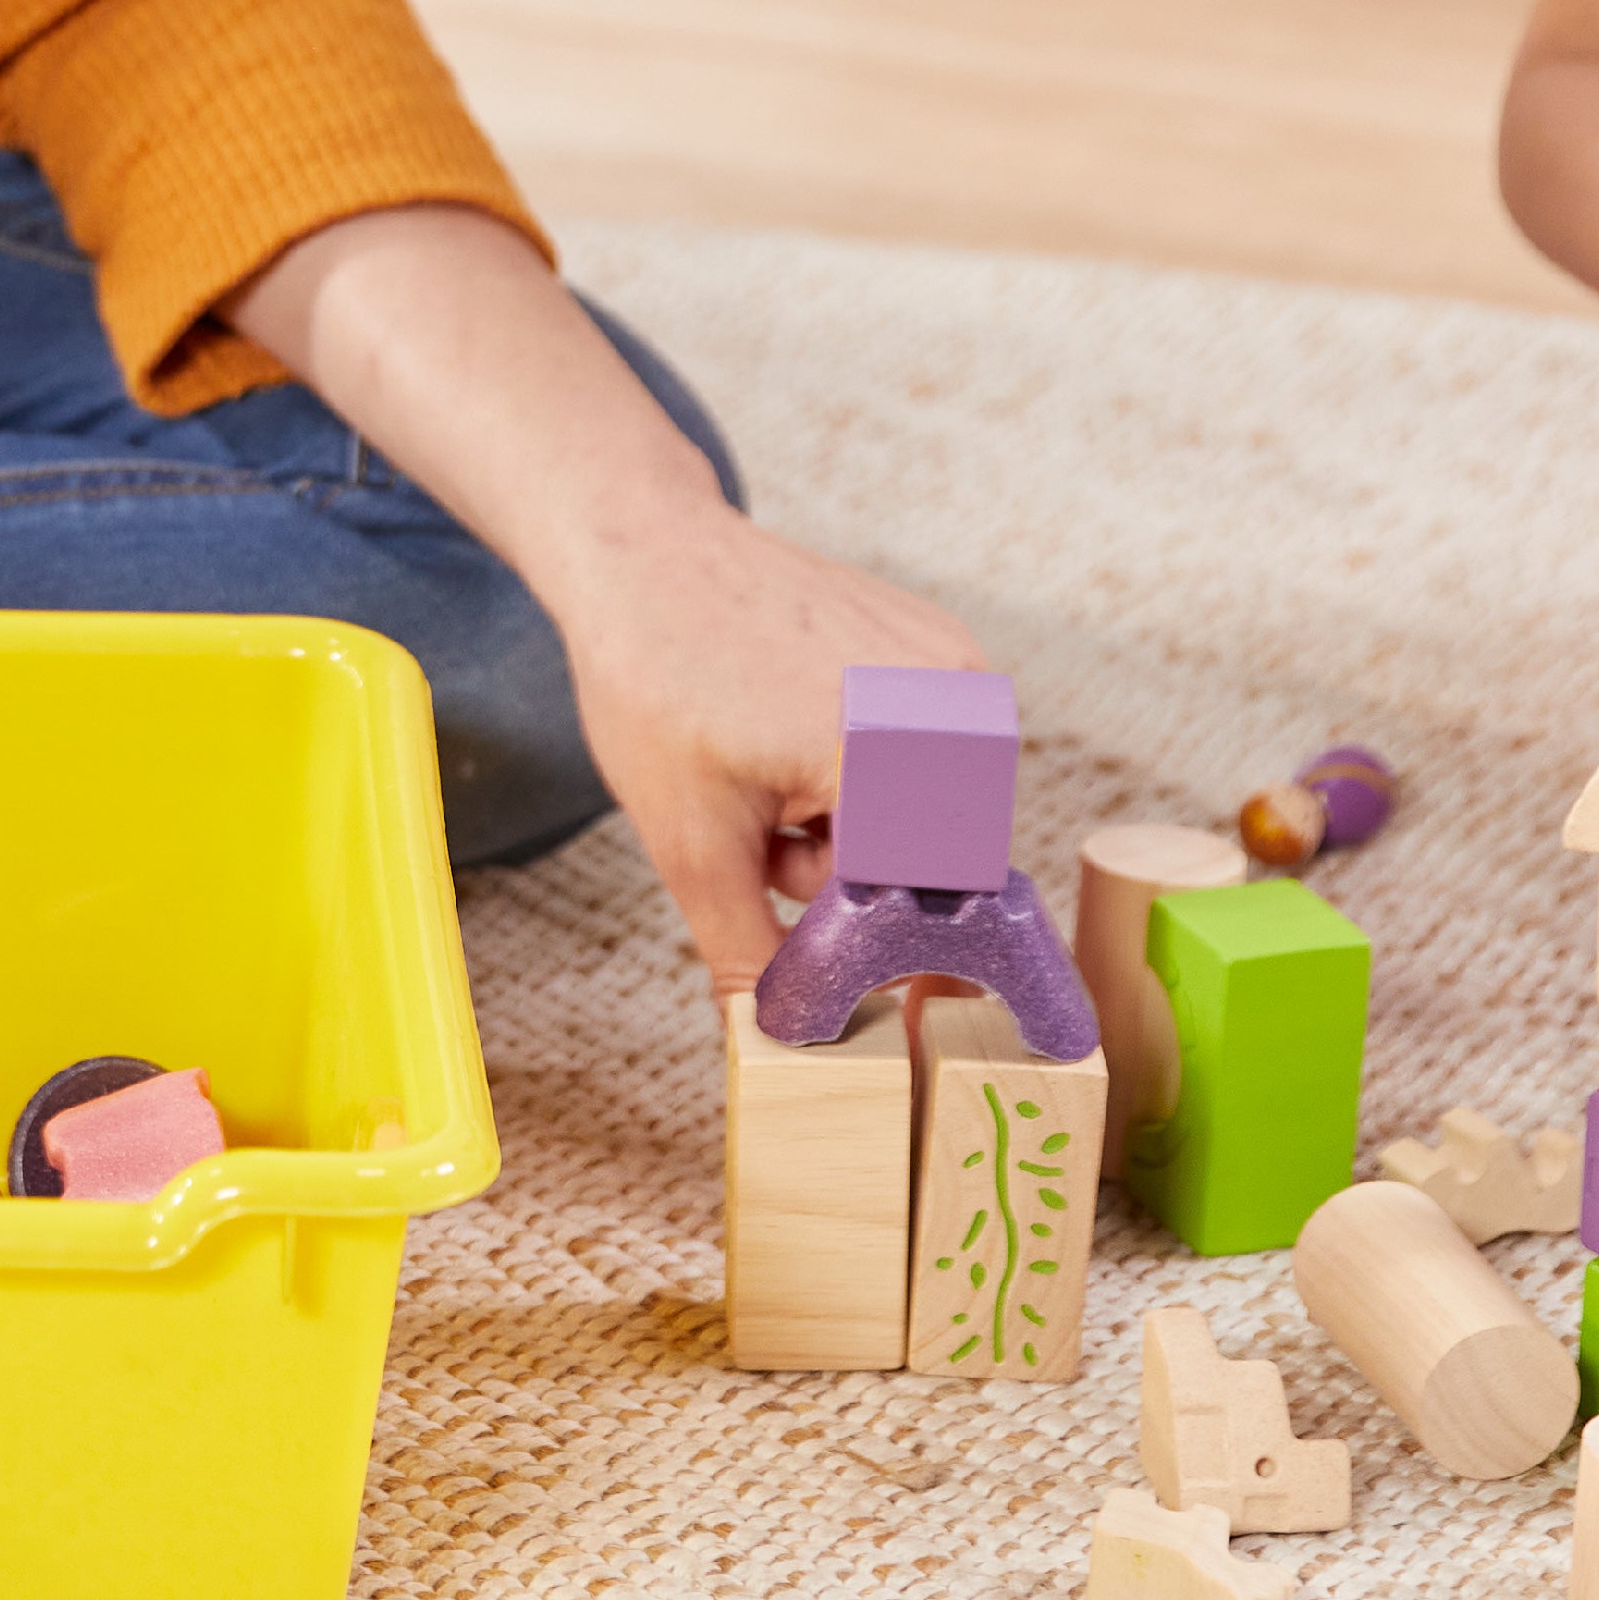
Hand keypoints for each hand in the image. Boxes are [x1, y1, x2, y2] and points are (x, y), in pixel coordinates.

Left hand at [553, 497, 988, 989]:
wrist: (643, 553)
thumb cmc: (656, 681)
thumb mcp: (691, 842)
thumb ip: (746, 956)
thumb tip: (779, 1045)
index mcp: (897, 748)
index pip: (926, 903)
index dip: (867, 942)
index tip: (820, 949)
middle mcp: (953, 699)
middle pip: (931, 857)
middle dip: (849, 874)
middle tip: (771, 839)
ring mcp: (955, 663)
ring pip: (927, 804)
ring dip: (851, 822)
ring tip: (769, 782)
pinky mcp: (941, 643)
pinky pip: (925, 747)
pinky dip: (863, 766)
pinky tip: (791, 732)